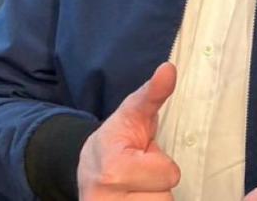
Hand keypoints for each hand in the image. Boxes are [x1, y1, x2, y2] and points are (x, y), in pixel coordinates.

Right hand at [77, 62, 179, 199]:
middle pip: (165, 197)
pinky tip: (133, 197)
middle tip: (139, 173)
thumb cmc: (115, 139)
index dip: (160, 163)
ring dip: (153, 197)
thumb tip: (169, 69)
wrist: (87, 169)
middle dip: (157, 184)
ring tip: (136, 187)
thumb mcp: (132, 112)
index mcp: (114, 170)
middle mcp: (106, 200)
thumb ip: (152, 93)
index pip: (169, 174)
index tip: (140, 155)